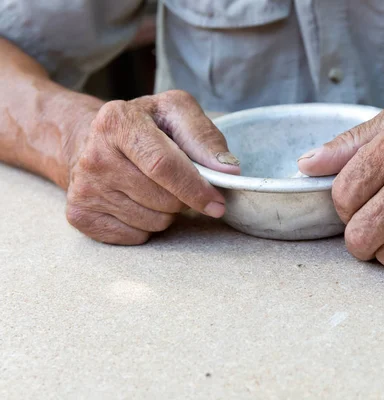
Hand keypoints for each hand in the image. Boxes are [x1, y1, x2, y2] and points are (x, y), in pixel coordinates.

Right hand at [65, 90, 239, 244]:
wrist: (92, 140)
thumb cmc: (144, 126)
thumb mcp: (176, 113)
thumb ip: (205, 137)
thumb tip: (229, 171)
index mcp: (118, 121)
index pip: (164, 165)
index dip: (196, 188)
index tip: (218, 203)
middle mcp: (94, 155)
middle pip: (163, 199)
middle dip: (184, 199)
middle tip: (178, 183)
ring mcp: (84, 187)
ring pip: (152, 222)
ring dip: (167, 212)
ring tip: (155, 188)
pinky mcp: (80, 214)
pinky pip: (136, 236)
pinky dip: (147, 226)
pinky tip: (137, 202)